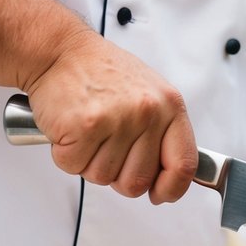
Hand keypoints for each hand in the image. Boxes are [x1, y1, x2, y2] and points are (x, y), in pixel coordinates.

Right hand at [25, 31, 198, 204]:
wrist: (61, 52)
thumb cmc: (103, 74)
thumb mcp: (150, 95)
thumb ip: (163, 133)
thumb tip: (169, 176)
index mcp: (170, 106)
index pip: (184, 165)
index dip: (171, 189)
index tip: (159, 194)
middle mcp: (147, 113)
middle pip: (138, 182)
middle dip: (118, 176)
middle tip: (107, 149)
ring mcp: (116, 120)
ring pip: (103, 177)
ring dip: (90, 162)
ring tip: (89, 131)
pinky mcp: (84, 127)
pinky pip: (74, 167)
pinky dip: (67, 156)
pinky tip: (71, 129)